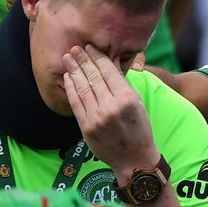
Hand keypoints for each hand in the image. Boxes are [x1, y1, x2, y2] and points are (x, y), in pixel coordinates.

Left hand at [62, 45, 158, 176]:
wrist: (134, 159)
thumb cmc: (139, 128)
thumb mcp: (137, 102)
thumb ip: (122, 82)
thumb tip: (110, 60)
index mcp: (127, 99)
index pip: (108, 72)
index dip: (97, 57)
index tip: (90, 47)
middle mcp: (111, 107)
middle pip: (93, 77)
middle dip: (83, 60)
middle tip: (75, 48)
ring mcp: (97, 118)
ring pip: (83, 88)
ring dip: (74, 70)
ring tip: (68, 58)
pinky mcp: (87, 128)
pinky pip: (76, 103)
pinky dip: (70, 88)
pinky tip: (68, 77)